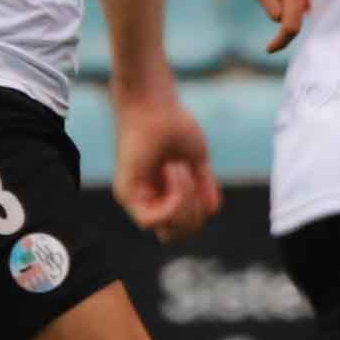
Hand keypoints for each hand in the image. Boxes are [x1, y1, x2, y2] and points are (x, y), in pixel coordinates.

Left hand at [114, 92, 220, 243]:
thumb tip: (213, 209)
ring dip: (185, 202)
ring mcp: (135, 199)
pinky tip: (173, 172)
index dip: (198, 212)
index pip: (182, 226)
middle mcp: (146, 199)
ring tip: (179, 168)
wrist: (156, 105)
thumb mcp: (196, 159)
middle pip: (177, 235)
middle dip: (194, 213)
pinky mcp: (126, 194)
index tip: (199, 181)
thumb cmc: (173, 124)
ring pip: (168, 231)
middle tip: (191, 177)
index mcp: (162, 193)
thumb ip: (203, 185)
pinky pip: (152, 221)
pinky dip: (173, 200)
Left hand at [243, 0, 309, 54]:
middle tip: (269, 42)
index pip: (291, 27)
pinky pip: (297, 5)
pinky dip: (287, 5)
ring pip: (295, 13)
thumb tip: (281, 21)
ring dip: (282, 11)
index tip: (269, 50)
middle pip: (296, 23)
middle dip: (282, 31)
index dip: (281, 41)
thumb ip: (272, 8)